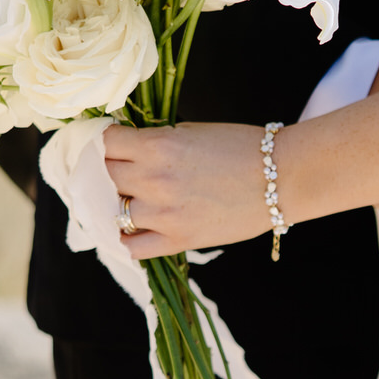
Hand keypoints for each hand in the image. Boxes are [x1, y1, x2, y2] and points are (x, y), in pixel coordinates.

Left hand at [104, 121, 264, 259]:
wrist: (280, 179)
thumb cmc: (239, 147)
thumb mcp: (189, 131)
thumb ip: (153, 141)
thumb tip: (122, 147)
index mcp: (156, 146)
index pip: (102, 142)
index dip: (98, 140)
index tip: (100, 142)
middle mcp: (152, 180)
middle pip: (101, 175)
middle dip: (103, 168)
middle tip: (112, 167)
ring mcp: (162, 214)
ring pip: (111, 210)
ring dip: (114, 201)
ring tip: (125, 195)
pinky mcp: (176, 241)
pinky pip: (130, 247)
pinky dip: (124, 237)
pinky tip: (130, 227)